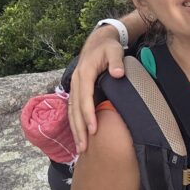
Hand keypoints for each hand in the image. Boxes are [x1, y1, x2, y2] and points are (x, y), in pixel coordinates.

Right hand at [69, 25, 124, 152]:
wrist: (98, 41)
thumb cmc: (108, 47)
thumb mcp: (115, 50)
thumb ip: (116, 61)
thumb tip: (117, 73)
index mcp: (85, 73)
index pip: (85, 97)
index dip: (88, 114)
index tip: (93, 130)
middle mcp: (76, 81)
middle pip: (75, 108)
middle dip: (79, 129)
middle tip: (84, 147)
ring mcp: (75, 86)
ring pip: (72, 111)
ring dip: (75, 129)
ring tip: (80, 147)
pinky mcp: (77, 90)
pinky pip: (73, 109)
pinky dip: (75, 123)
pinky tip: (79, 135)